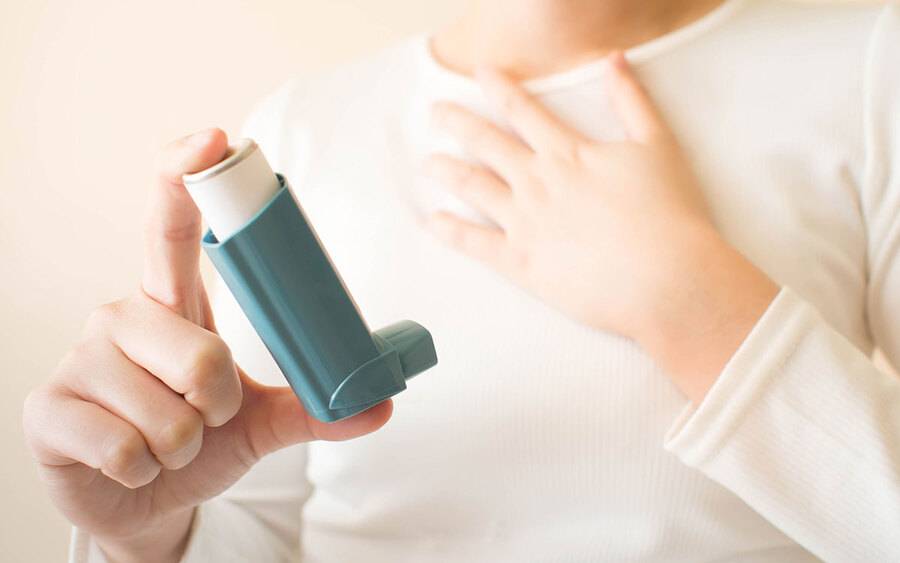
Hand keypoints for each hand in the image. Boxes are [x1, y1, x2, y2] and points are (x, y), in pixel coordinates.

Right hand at [22, 129, 391, 562]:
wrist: (140, 497)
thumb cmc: (194, 439)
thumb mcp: (257, 421)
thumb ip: (312, 408)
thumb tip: (379, 404)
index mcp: (172, 303)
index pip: (172, 226)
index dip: (187, 175)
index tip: (216, 139)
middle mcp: (121, 317)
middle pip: (202, 354)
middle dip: (219, 406)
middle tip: (203, 418)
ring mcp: (80, 359)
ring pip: (169, 416)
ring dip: (183, 446)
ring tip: (163, 445)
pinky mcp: (48, 410)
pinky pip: (127, 450)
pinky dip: (145, 472)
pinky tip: (128, 465)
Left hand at [425, 53, 777, 401]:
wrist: (666, 279)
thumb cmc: (669, 215)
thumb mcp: (658, 145)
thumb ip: (632, 100)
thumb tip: (614, 60)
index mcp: (567, 153)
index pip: (522, 111)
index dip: (498, 87)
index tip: (480, 73)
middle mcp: (538, 182)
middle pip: (487, 143)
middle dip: (458, 122)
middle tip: (436, 111)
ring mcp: (524, 222)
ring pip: (473, 186)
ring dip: (447, 170)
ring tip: (429, 163)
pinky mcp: (520, 262)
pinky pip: (474, 243)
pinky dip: (450, 230)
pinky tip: (433, 221)